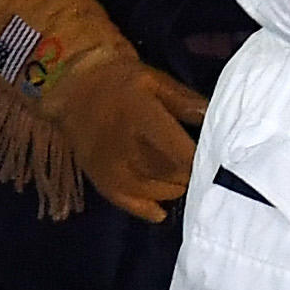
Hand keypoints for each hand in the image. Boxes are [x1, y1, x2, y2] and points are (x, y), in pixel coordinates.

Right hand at [44, 52, 206, 220]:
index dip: (202, 160)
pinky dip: (149, 209)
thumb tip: (216, 119)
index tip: (213, 156)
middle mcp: (126, 148)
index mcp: (142, 118)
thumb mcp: (155, 81)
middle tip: (197, 164)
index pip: (182, 155)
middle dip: (190, 173)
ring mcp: (112, 169)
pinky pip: (130, 205)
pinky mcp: (101, 181)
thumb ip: (186, 102)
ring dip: (173, 187)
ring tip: (178, 175)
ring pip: (156, 192)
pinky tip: (160, 210)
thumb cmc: (119, 79)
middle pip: (172, 176)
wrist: (72, 86)